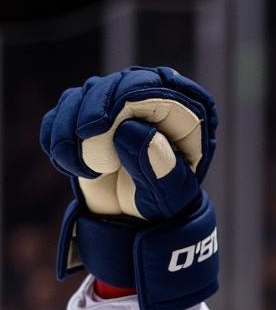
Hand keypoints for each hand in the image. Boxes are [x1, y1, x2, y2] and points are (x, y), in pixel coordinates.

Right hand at [40, 66, 219, 309]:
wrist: (141, 224)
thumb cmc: (165, 207)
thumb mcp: (169, 195)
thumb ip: (159, 166)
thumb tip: (135, 130)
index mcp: (184, 114)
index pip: (160, 86)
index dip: (128, 95)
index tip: (102, 123)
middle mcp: (150, 102)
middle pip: (117, 85)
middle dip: (94, 108)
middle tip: (86, 138)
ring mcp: (116, 107)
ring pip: (84, 95)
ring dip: (71, 127)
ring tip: (80, 168)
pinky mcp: (87, 118)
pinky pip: (63, 113)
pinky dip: (57, 136)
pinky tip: (69, 165)